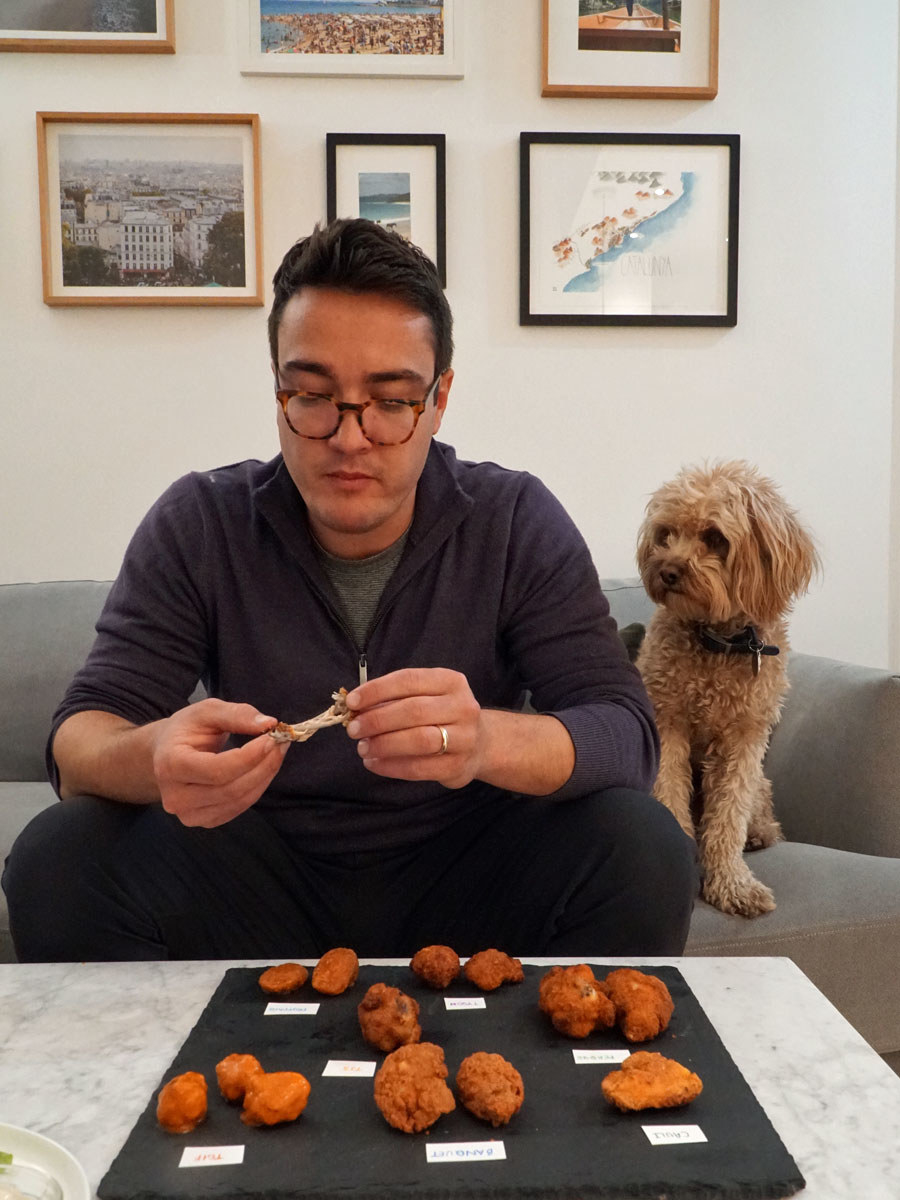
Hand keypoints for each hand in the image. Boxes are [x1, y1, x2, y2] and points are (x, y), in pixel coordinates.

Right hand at [151, 699, 288, 827]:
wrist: (166, 752)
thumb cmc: (186, 729)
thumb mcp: (207, 711)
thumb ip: (236, 714)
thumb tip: (269, 723)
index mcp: (171, 765)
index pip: (216, 770)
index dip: (249, 757)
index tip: (272, 738)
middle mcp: (175, 796)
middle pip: (231, 789)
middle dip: (264, 765)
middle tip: (282, 743)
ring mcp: (188, 814)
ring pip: (239, 800)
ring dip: (265, 776)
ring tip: (277, 752)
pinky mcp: (203, 820)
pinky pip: (239, 808)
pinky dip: (257, 787)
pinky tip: (263, 768)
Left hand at [345, 668, 484, 788]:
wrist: (480, 744)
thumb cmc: (440, 715)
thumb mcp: (425, 696)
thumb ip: (394, 699)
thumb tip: (356, 707)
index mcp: (451, 682)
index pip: (409, 680)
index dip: (377, 690)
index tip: (352, 701)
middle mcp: (463, 707)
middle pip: (414, 710)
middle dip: (377, 720)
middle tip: (353, 729)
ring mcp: (465, 738)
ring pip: (419, 740)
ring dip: (384, 744)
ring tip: (362, 747)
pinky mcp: (457, 766)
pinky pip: (420, 767)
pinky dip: (391, 766)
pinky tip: (374, 763)